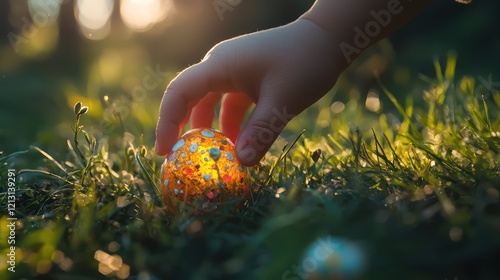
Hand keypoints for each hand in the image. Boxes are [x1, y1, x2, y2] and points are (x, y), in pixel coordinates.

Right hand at [155, 19, 345, 165]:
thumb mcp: (282, 101)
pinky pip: (230, 105)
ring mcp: (234, 72)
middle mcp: (221, 67)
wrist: (328, 40)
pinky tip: (242, 146)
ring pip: (212, 105)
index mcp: (220, 65)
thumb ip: (261, 132)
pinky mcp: (247, 80)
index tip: (164, 152)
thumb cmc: (305, 62)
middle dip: (185, 130)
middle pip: (190, 100)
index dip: (166, 123)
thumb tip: (242, 164)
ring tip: (219, 158)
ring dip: (214, 131)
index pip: (179, 93)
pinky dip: (232, 126)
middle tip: (182, 160)